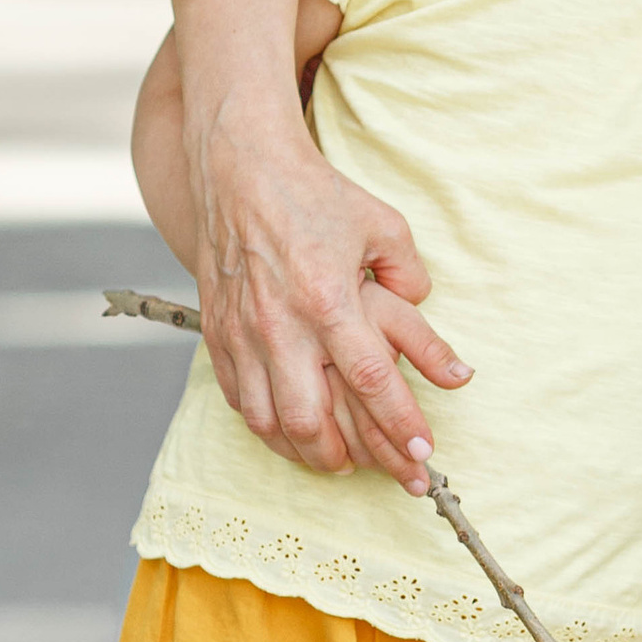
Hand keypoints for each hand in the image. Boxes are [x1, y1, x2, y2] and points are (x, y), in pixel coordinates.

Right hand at [185, 84, 470, 492]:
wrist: (240, 170)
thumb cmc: (317, 195)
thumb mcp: (382, 224)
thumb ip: (409, 273)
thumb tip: (424, 304)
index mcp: (329, 297)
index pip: (371, 377)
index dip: (399, 422)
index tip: (423, 453)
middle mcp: (282, 324)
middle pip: (313, 420)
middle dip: (352, 458)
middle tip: (383, 470)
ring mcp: (244, 333)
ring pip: (271, 422)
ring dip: (308, 453)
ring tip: (338, 463)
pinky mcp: (218, 334)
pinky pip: (240, 400)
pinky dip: (268, 428)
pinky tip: (290, 434)